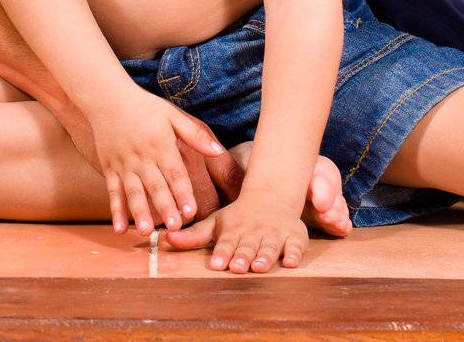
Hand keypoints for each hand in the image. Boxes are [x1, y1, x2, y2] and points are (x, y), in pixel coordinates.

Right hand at [88, 87, 224, 235]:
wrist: (107, 98)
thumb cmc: (145, 107)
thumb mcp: (172, 115)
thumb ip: (195, 135)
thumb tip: (219, 151)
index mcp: (161, 145)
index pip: (175, 173)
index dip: (183, 192)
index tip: (191, 211)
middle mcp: (142, 157)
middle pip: (155, 186)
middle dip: (165, 208)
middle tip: (174, 228)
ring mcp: (124, 164)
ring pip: (133, 192)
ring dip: (140, 212)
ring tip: (146, 231)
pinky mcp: (109, 168)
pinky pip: (112, 192)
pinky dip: (115, 211)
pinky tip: (120, 229)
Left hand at [166, 189, 308, 272]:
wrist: (272, 196)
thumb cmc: (238, 217)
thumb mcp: (216, 223)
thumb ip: (194, 235)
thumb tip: (165, 239)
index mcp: (234, 229)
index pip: (226, 242)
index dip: (222, 252)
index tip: (216, 263)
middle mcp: (254, 231)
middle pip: (247, 246)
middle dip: (242, 256)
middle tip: (236, 267)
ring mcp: (275, 234)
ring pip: (270, 247)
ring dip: (264, 257)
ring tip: (258, 267)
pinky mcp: (295, 236)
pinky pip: (297, 245)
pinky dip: (295, 253)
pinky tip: (292, 262)